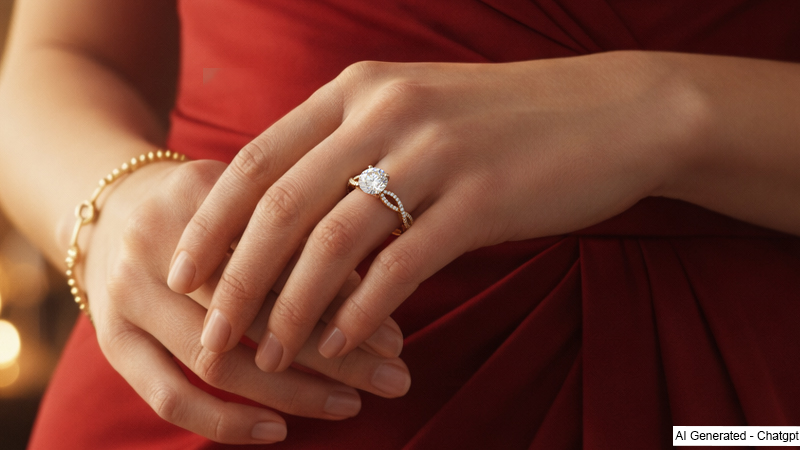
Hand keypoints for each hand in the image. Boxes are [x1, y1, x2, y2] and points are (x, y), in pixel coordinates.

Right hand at [83, 159, 410, 443]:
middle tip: (394, 377)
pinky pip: (168, 395)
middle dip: (334, 353)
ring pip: (218, 360)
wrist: (112, 206)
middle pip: (255, 311)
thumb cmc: (210, 207)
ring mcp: (126, 294)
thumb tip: (380, 295)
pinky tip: (278, 431)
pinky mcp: (111, 339)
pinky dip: (225, 422)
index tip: (395, 337)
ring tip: (352, 404)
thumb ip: (304, 235)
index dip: (345, 301)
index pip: (285, 256)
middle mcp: (157, 242)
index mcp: (204, 193)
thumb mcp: (253, 199)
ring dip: (293, 392)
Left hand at [170, 52, 685, 370]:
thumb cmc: (508, 123)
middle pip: (280, 205)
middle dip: (234, 278)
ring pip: (332, 241)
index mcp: (359, 91)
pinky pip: (401, 265)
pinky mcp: (482, 197)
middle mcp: (386, 111)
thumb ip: (354, 145)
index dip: (210, 222)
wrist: (614, 113)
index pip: (258, 160)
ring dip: (290, 308)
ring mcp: (434, 152)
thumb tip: (294, 210)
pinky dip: (360, 310)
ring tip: (268, 356)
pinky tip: (340, 344)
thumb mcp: (417, 111)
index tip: (182, 273)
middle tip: (208, 334)